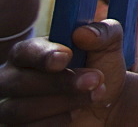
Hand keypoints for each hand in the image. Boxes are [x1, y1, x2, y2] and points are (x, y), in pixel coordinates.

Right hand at [0, 20, 126, 124]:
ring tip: (95, 95)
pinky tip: (76, 112)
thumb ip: (103, 32)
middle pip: (20, 82)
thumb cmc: (100, 68)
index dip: (43, 55)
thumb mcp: (109, 45)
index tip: (66, 57)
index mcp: (31, 51)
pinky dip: (56, 121)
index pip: (25, 51)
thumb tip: (83, 33)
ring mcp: (14, 105)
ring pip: (22, 109)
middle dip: (59, 82)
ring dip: (64, 102)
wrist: (108, 103)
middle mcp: (16, 77)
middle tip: (95, 79)